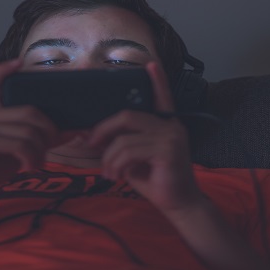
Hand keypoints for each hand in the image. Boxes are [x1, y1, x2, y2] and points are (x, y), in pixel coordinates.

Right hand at [0, 59, 60, 204]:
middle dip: (47, 129)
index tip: (20, 62)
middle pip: (28, 111)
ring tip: (37, 164)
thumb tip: (69, 130)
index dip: (4, 70)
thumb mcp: (13, 151)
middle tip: (49, 147)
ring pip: (27, 131)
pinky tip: (29, 168)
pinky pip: (18, 144)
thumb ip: (36, 138)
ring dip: (40, 151)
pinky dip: (31, 157)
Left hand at [88, 61, 203, 214]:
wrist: (179, 205)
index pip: (161, 97)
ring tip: (108, 173)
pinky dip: (117, 164)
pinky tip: (116, 176)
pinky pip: (130, 151)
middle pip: (128, 115)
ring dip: (109, 157)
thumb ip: (120, 144)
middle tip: (91, 144)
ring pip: (125, 138)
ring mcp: (170, 136)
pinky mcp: (167, 150)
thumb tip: (90, 135)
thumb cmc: (155, 180)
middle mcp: (170, 126)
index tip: (150, 63)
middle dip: (104, 129)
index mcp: (165, 124)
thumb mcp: (133, 159)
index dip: (157, 80)